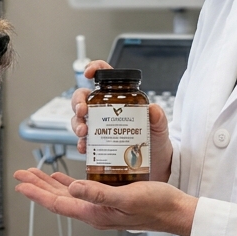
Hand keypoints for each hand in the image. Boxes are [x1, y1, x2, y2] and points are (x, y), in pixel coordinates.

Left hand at [13, 168, 196, 235]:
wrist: (176, 213)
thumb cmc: (157, 206)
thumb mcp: (127, 197)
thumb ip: (99, 194)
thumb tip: (72, 188)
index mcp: (95, 214)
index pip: (58, 203)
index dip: (37, 193)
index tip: (21, 183)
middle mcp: (94, 213)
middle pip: (58, 199)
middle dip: (37, 186)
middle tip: (20, 175)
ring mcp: (101, 208)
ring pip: (67, 195)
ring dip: (49, 184)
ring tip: (34, 174)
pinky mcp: (110, 201)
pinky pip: (82, 192)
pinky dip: (68, 183)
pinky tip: (63, 178)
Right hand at [72, 61, 172, 182]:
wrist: (157, 166)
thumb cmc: (157, 142)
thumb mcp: (160, 128)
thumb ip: (159, 118)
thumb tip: (154, 109)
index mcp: (120, 99)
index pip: (104, 76)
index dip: (94, 69)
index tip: (88, 73)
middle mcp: (106, 111)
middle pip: (83, 98)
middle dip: (77, 103)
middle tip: (83, 112)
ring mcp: (99, 128)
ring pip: (78, 119)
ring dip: (76, 123)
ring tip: (83, 132)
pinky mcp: (97, 145)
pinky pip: (83, 142)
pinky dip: (81, 144)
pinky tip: (84, 148)